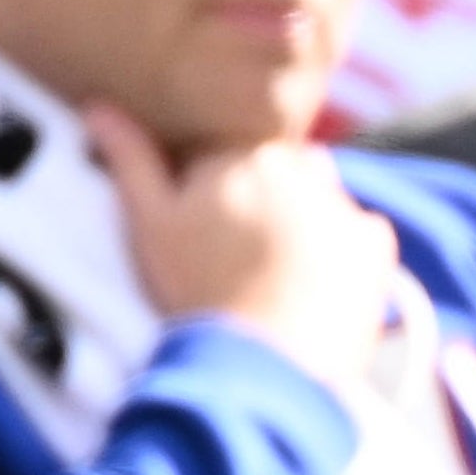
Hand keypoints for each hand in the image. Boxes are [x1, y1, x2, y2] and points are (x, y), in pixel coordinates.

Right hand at [89, 105, 398, 391]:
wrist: (261, 368)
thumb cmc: (195, 295)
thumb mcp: (148, 225)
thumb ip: (130, 160)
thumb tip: (98, 106)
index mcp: (243, 153)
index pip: (226, 154)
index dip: (210, 190)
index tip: (202, 229)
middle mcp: (302, 166)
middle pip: (278, 171)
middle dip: (261, 200)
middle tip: (236, 258)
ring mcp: (344, 205)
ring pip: (321, 198)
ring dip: (303, 220)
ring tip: (274, 272)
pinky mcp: (377, 245)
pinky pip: (362, 235)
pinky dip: (344, 253)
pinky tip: (314, 285)